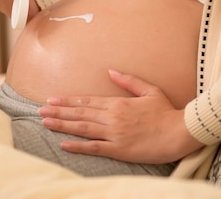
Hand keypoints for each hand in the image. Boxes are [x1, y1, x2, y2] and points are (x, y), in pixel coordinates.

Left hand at [38, 70, 203, 163]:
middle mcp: (112, 117)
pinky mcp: (119, 150)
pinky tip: (64, 144)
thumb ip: (128, 81)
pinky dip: (78, 146)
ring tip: (46, 123)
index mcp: (118, 103)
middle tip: (40, 111)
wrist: (179, 132)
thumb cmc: (166, 112)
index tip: (52, 100)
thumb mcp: (149, 90)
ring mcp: (114, 134)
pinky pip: (94, 147)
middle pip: (80, 114)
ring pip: (82, 128)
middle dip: (58, 112)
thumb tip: (111, 71)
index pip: (87, 101)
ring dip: (62, 125)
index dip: (68, 101)